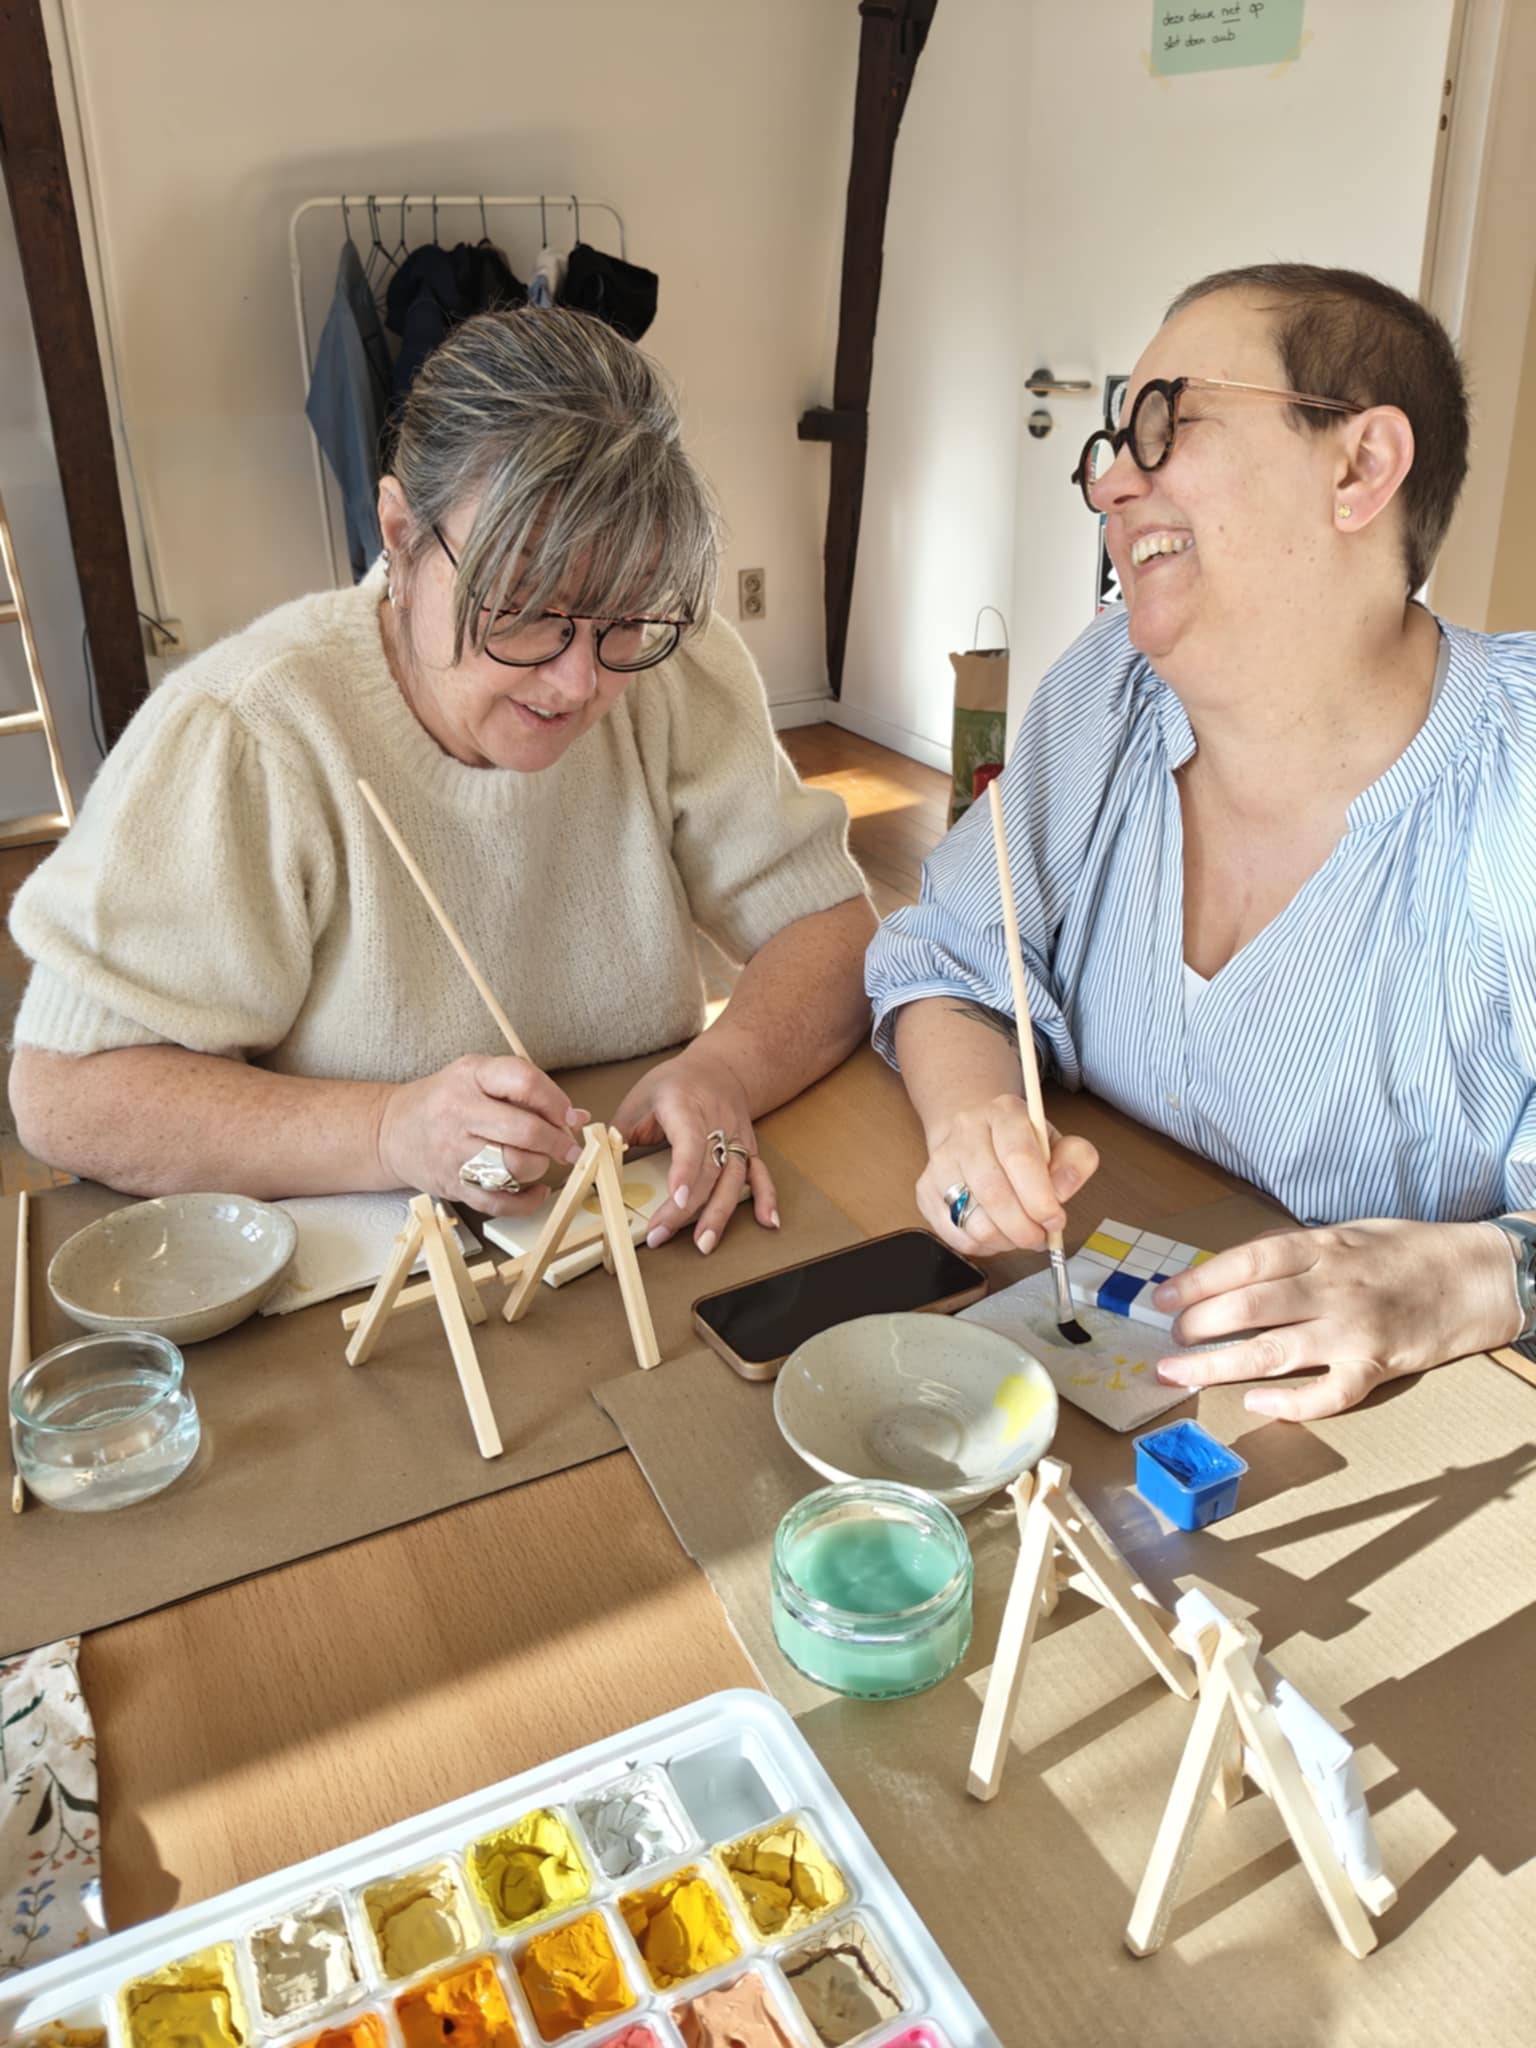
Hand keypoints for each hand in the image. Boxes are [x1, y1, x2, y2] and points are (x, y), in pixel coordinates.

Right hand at [377, 1054, 589, 1216]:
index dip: (556, 1101)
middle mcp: (460, 1112)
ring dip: (540, 1167)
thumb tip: (577, 1116)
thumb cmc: (444, 1101)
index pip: (524, 1081)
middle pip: (525, 1131)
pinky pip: (500, 1203)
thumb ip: (527, 1091)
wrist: (392, 1130)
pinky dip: (527, 1202)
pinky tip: (535, 1191)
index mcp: (471, 1076)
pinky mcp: (453, 1185)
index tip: (569, 1116)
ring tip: (538, 1160)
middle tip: (567, 1146)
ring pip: (516, 1167)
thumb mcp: (478, 1076)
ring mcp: (455, 1152)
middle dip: (557, 1141)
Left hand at [611, 1045, 777, 1253]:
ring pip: (733, 1177)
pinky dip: (766, 1198)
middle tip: (661, 1235)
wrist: (719, 1067)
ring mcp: (736, 1137)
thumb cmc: (674, 1083)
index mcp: (686, 1105)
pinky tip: (768, 1222)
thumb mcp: (639, 1098)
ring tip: (705, 1243)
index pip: (689, 1141)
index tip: (676, 1199)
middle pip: (707, 1169)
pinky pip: (760, 1174)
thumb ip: (620, 1133)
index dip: (684, 1171)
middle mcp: (716, 1122)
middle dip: (685, 1207)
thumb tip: (598, 1166)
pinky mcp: (748, 1148)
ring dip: (720, 1213)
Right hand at [918, 1095, 1098, 1255]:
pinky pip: (955, 1235)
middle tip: (1039, 1238)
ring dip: (1005, 1240)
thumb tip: (1063, 1190)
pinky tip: (996, 1234)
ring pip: (973, 1219)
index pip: (1018, 1157)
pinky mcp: (925, 1189)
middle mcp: (966, 1131)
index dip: (1039, 1197)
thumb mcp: (1057, 1143)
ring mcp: (941, 1160)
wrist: (975, 1134)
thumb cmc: (1021, 1145)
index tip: (1055, 1221)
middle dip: (1023, 1227)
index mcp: (1004, 1113)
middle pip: (993, 1191)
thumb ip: (1075, 1160)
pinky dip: (983, 1245)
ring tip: (1019, 1234)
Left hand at [1152, 1218, 1525, 1420]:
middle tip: (1169, 1339)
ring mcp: (1354, 1330)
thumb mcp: (1347, 1233)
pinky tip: (1257, 1404)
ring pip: (1272, 1353)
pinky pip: (1327, 1394)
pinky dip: (1289, 1403)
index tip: (1162, 1298)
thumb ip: (1295, 1253)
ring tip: (1179, 1372)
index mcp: (1321, 1248)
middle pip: (1248, 1308)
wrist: (1476, 1276)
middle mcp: (1332, 1287)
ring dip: (1217, 1366)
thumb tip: (1234, 1271)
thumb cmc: (1405, 1252)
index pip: (1244, 1262)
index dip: (1197, 1281)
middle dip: (1197, 1326)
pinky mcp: (1377, 1366)